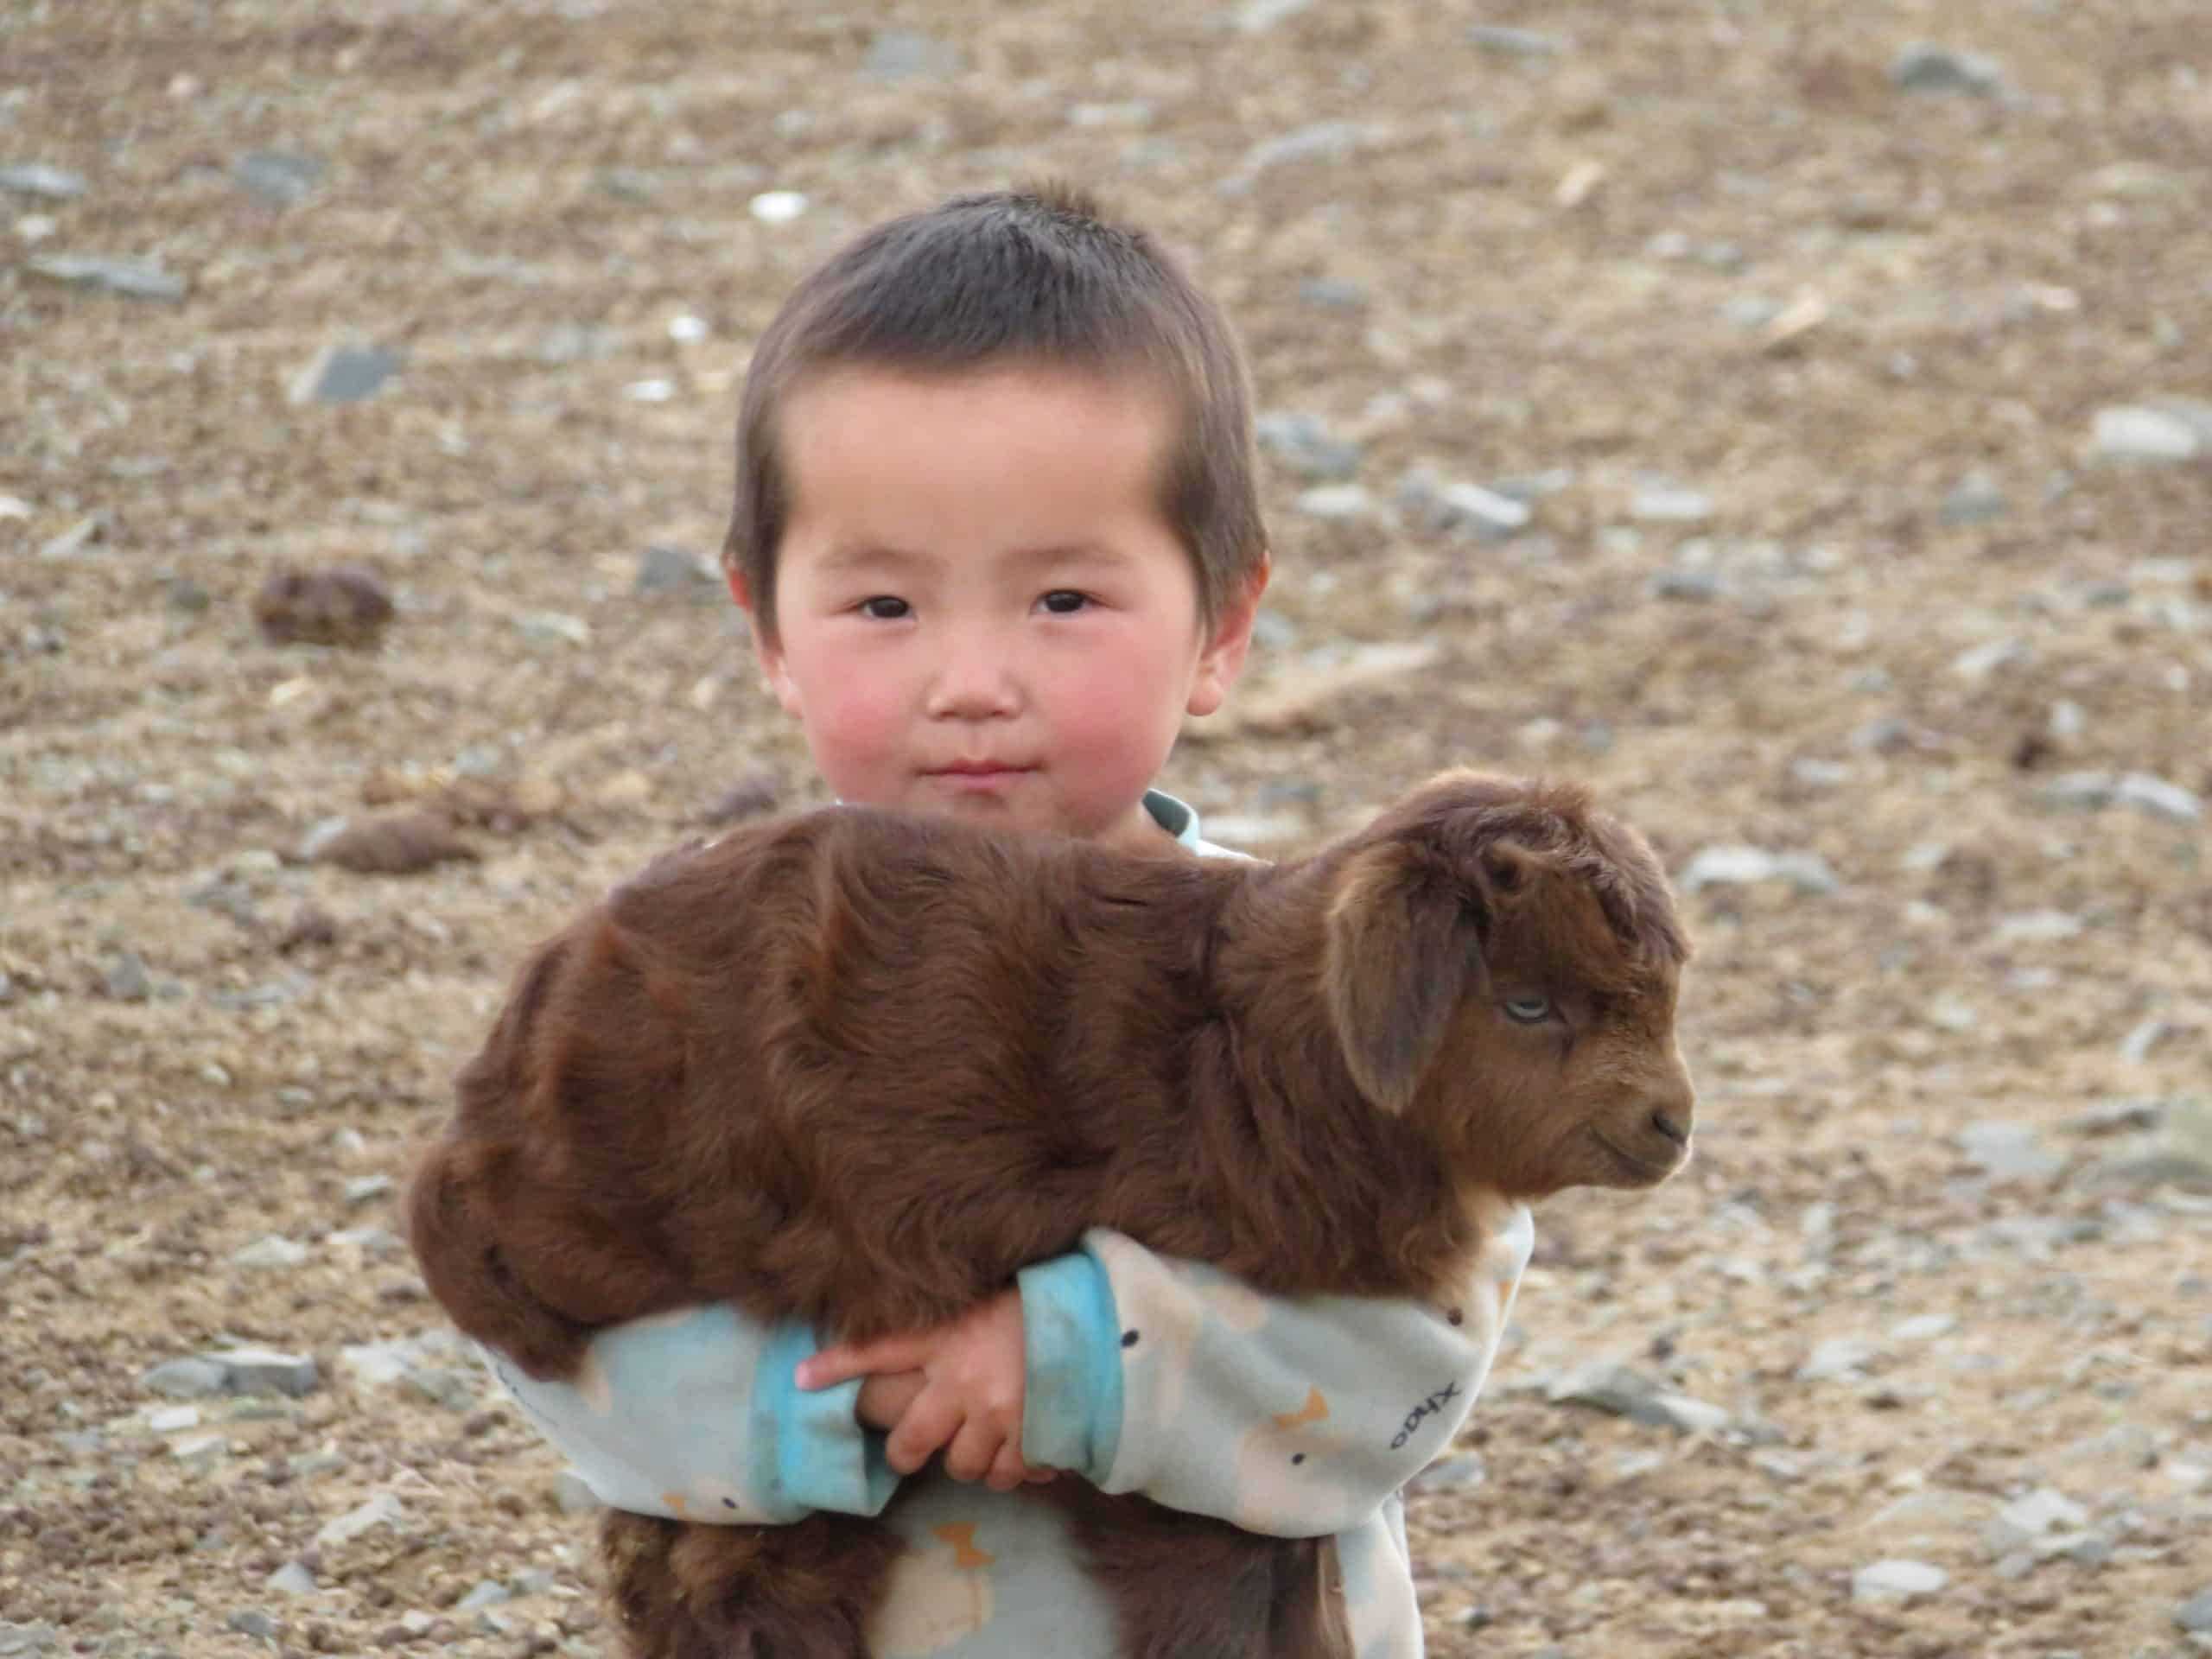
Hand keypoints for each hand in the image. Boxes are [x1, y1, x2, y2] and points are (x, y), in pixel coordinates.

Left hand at [797, 1291, 1056, 1490]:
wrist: (1096, 1319)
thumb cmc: (1033, 1307)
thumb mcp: (978, 1303)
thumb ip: (944, 1326)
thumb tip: (910, 1345)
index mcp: (947, 1340)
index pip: (878, 1350)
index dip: (835, 1365)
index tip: (800, 1379)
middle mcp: (964, 1381)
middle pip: (913, 1443)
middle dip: (908, 1454)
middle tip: (913, 1450)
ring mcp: (999, 1413)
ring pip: (964, 1467)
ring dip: (970, 1461)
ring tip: (980, 1441)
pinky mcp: (1034, 1436)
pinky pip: (1010, 1475)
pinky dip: (1013, 1470)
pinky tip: (1021, 1451)